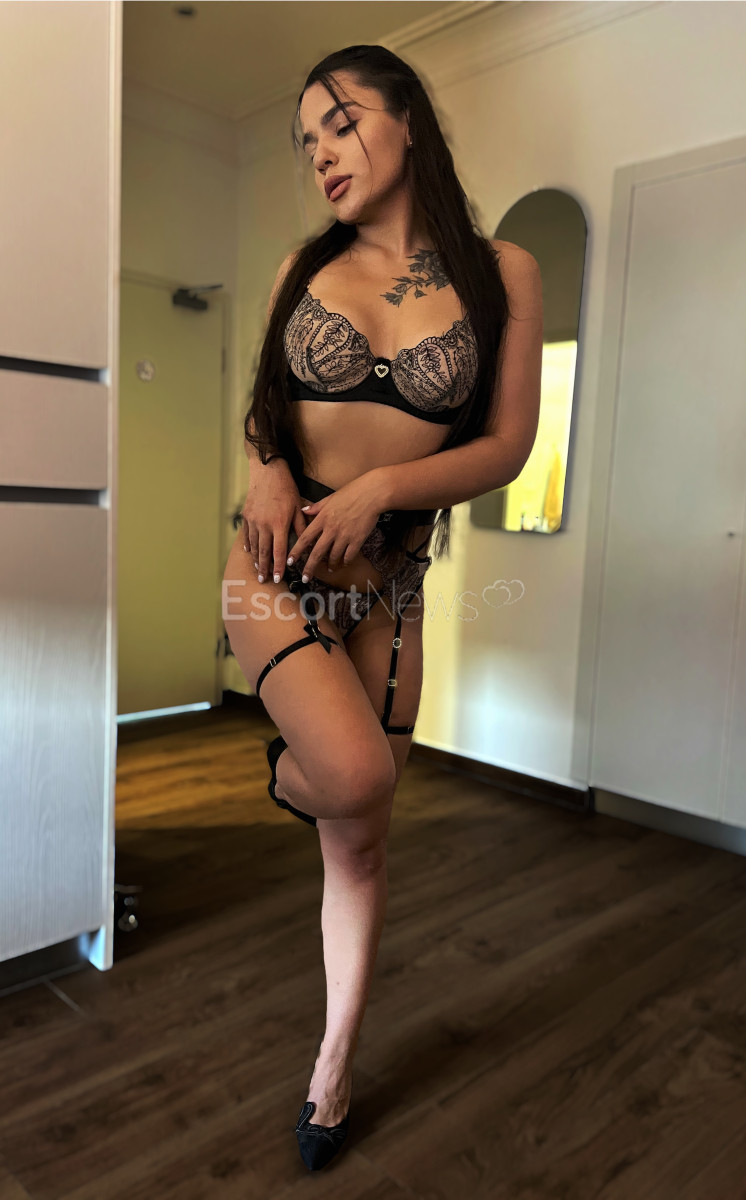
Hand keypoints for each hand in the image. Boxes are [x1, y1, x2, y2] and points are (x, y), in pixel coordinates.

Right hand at [241, 460, 305, 582]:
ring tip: (258, 568)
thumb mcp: (298, 508)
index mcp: (279, 524)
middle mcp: (264, 525)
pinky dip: (248, 544)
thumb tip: (308, 545)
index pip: (279, 551)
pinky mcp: (246, 515)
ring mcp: (253, 520)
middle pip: (263, 552)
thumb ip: (301, 528)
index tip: (278, 577)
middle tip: (264, 579)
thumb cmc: (286, 489)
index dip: (279, 566)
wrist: (268, 472)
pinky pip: (246, 534)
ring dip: (256, 558)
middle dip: (264, 567)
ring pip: (253, 544)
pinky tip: (249, 551)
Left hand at [287, 473, 384, 579]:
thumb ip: (316, 507)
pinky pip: (349, 556)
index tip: (290, 561)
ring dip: (331, 565)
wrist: (372, 494)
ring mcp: (344, 536)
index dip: (296, 551)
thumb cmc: (352, 492)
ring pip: (334, 557)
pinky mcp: (357, 540)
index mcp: (322, 518)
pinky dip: (345, 561)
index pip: (305, 538)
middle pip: (317, 553)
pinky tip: (344, 562)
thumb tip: (304, 510)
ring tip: (330, 569)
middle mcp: (331, 529)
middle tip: (306, 578)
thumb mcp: (330, 498)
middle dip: (310, 568)